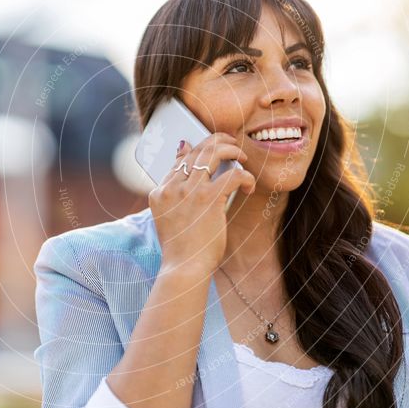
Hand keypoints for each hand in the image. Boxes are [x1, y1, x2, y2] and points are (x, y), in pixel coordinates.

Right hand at [148, 133, 255, 275]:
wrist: (184, 267)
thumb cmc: (181, 247)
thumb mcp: (169, 218)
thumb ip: (175, 194)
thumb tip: (185, 164)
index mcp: (159, 192)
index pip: (180, 159)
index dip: (198, 148)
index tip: (212, 148)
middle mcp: (172, 187)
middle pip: (197, 149)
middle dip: (217, 140)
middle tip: (231, 144)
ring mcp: (190, 191)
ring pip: (214, 153)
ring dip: (232, 149)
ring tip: (242, 156)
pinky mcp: (209, 199)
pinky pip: (233, 175)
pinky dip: (245, 176)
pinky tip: (249, 185)